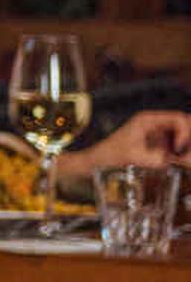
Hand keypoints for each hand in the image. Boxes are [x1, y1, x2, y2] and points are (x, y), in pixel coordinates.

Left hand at [61, 109, 190, 195]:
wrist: (99, 160)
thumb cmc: (111, 154)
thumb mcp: (132, 156)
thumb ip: (151, 158)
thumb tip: (168, 161)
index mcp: (148, 119)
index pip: (177, 118)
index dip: (184, 132)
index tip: (179, 148)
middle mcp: (156, 123)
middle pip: (185, 124)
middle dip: (188, 138)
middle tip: (184, 156)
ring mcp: (159, 133)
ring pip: (184, 134)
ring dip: (187, 146)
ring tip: (182, 161)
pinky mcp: (160, 144)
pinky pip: (178, 145)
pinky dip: (181, 153)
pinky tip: (178, 162)